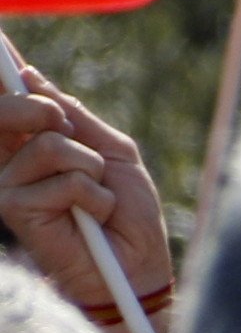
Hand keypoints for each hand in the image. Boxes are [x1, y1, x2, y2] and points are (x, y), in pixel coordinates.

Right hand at [0, 67, 173, 331]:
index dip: (1, 67)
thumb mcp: (112, 152)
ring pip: (49, 143)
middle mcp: (11, 160)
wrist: (136, 265)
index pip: (9, 98)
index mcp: (32, 141)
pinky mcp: (13, 209)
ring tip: (96, 196)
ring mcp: (8, 184)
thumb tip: (31, 77)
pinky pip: (65, 178)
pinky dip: (94, 196)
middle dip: (46, 110)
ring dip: (90, 169)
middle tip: (71, 136)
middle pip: (9, 107)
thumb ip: (75, 118)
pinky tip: (91, 218)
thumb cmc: (127, 212)